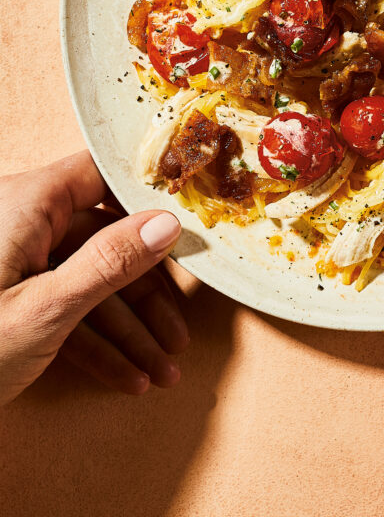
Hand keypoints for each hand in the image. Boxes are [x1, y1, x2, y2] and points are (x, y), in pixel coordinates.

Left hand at [0, 151, 188, 404]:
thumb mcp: (43, 311)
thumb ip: (110, 262)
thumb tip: (168, 222)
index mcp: (27, 203)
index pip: (105, 176)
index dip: (153, 196)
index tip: (196, 220)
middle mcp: (22, 222)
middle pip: (106, 239)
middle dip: (147, 295)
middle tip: (180, 335)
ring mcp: (14, 260)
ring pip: (89, 280)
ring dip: (128, 330)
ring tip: (161, 371)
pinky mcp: (9, 296)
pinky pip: (64, 306)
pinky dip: (95, 341)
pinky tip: (126, 377)